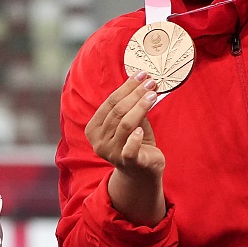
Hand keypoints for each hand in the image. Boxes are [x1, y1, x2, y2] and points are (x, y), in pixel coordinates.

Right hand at [85, 75, 166, 225]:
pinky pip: (129, 148)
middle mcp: (99, 142)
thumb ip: (131, 106)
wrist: (142, 171)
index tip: (141, 75)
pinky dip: (135, 138)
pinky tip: (141, 128)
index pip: (109, 103)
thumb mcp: (130, 121)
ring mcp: (112, 153)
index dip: (126, 87)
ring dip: (140, 106)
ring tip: (153, 94)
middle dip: (135, 94)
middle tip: (150, 82)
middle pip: (117, 111)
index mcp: (94, 129)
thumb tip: (141, 80)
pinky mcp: (128, 163)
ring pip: (125, 124)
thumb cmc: (136, 142)